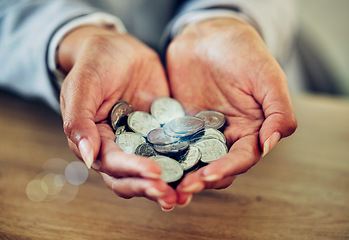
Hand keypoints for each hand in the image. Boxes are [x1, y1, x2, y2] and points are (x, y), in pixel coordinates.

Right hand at [58, 26, 175, 208]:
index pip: (112, 163)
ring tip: (186, 192)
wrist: (119, 48)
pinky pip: (173, 149)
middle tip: (171, 194)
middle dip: (150, 187)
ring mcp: (142, 140)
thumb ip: (79, 121)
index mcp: (96, 141)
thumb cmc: (95, 64)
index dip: (132, 170)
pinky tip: (200, 168)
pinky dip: (184, 161)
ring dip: (168, 183)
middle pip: (132, 176)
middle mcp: (119, 146)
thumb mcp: (82, 86)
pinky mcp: (162, 131)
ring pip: (154, 168)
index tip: (155, 173)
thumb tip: (87, 158)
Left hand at [166, 18, 296, 203]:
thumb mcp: (268, 77)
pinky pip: (173, 144)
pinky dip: (164, 156)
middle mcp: (227, 136)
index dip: (226, 169)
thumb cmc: (244, 52)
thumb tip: (270, 145)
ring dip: (181, 175)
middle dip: (200, 181)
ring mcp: (202, 132)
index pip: (242, 158)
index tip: (206, 176)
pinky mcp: (181, 125)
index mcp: (252, 130)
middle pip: (216, 167)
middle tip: (181, 190)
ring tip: (164, 185)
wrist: (209, 35)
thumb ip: (278, 112)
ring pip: (192, 161)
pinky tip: (151, 163)